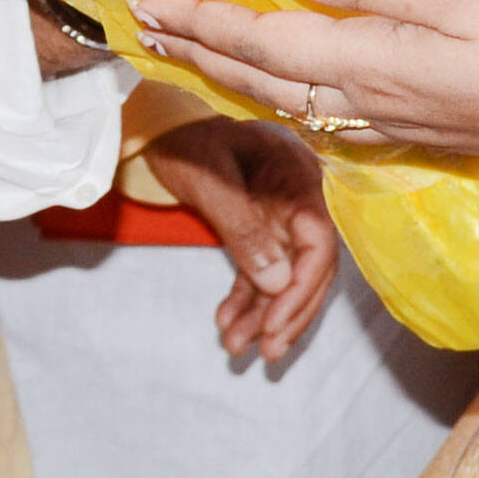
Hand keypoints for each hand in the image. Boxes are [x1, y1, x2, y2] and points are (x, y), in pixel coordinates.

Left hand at [136, 0, 478, 163]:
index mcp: (372, 66)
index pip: (260, 44)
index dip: (201, 24)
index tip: (148, 5)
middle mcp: (375, 106)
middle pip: (265, 84)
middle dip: (204, 56)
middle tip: (153, 32)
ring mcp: (406, 124)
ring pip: (297, 105)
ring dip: (242, 79)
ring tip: (205, 56)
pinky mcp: (436, 127)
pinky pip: (335, 114)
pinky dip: (294, 94)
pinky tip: (298, 86)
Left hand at [144, 116, 342, 366]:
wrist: (159, 123)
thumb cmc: (184, 138)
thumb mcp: (209, 178)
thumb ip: (244, 227)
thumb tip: (279, 281)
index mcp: (297, 178)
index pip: (319, 242)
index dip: (302, 288)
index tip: (275, 325)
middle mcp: (297, 200)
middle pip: (309, 267)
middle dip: (289, 314)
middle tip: (268, 353)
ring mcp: (278, 216)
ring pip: (284, 277)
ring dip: (264, 315)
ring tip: (236, 347)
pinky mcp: (256, 229)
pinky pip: (257, 272)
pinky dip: (244, 300)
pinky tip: (226, 322)